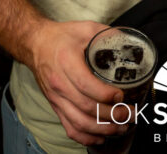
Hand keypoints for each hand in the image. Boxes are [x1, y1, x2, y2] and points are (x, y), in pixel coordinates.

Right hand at [27, 20, 128, 145]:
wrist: (36, 44)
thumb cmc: (62, 37)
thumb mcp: (86, 29)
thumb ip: (108, 35)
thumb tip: (130, 44)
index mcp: (66, 61)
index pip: (86, 85)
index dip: (105, 94)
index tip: (121, 95)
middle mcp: (59, 83)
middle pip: (86, 107)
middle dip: (111, 115)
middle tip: (130, 114)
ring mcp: (56, 97)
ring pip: (79, 122)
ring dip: (102, 129)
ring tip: (121, 127)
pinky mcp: (55, 106)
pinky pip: (69, 127)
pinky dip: (86, 137)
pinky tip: (101, 137)